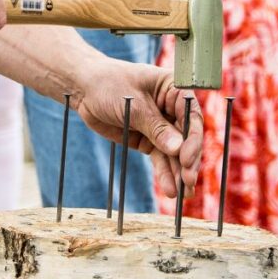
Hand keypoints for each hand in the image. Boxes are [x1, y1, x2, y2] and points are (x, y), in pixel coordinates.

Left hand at [73, 58, 202, 197]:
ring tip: (183, 194)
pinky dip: (165, 173)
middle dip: (188, 159)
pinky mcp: (148, 140)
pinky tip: (170, 189)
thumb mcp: (134, 104)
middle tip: (188, 181)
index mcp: (173, 88)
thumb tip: (178, 149)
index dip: (193, 137)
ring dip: (179, 171)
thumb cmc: (109, 84)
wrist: (84, 89)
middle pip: (186, 136)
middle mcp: (171, 107)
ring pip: (175, 151)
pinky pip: (160, 158)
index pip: (190, 114)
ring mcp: (160, 126)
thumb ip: (156, 127)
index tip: (187, 159)